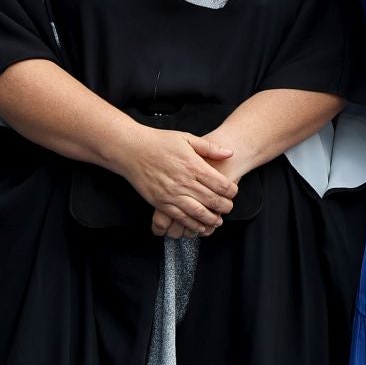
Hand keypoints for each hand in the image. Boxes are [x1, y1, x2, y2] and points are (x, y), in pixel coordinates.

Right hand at [112, 125, 236, 235]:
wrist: (131, 150)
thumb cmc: (158, 142)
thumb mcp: (186, 138)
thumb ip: (209, 147)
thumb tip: (229, 153)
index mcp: (193, 165)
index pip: (220, 184)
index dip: (231, 191)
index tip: (233, 192)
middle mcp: (184, 182)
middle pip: (212, 200)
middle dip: (224, 207)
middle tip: (228, 208)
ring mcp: (172, 194)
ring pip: (198, 213)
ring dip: (211, 219)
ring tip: (217, 221)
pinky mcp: (161, 203)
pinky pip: (180, 218)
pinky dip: (192, 224)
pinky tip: (198, 226)